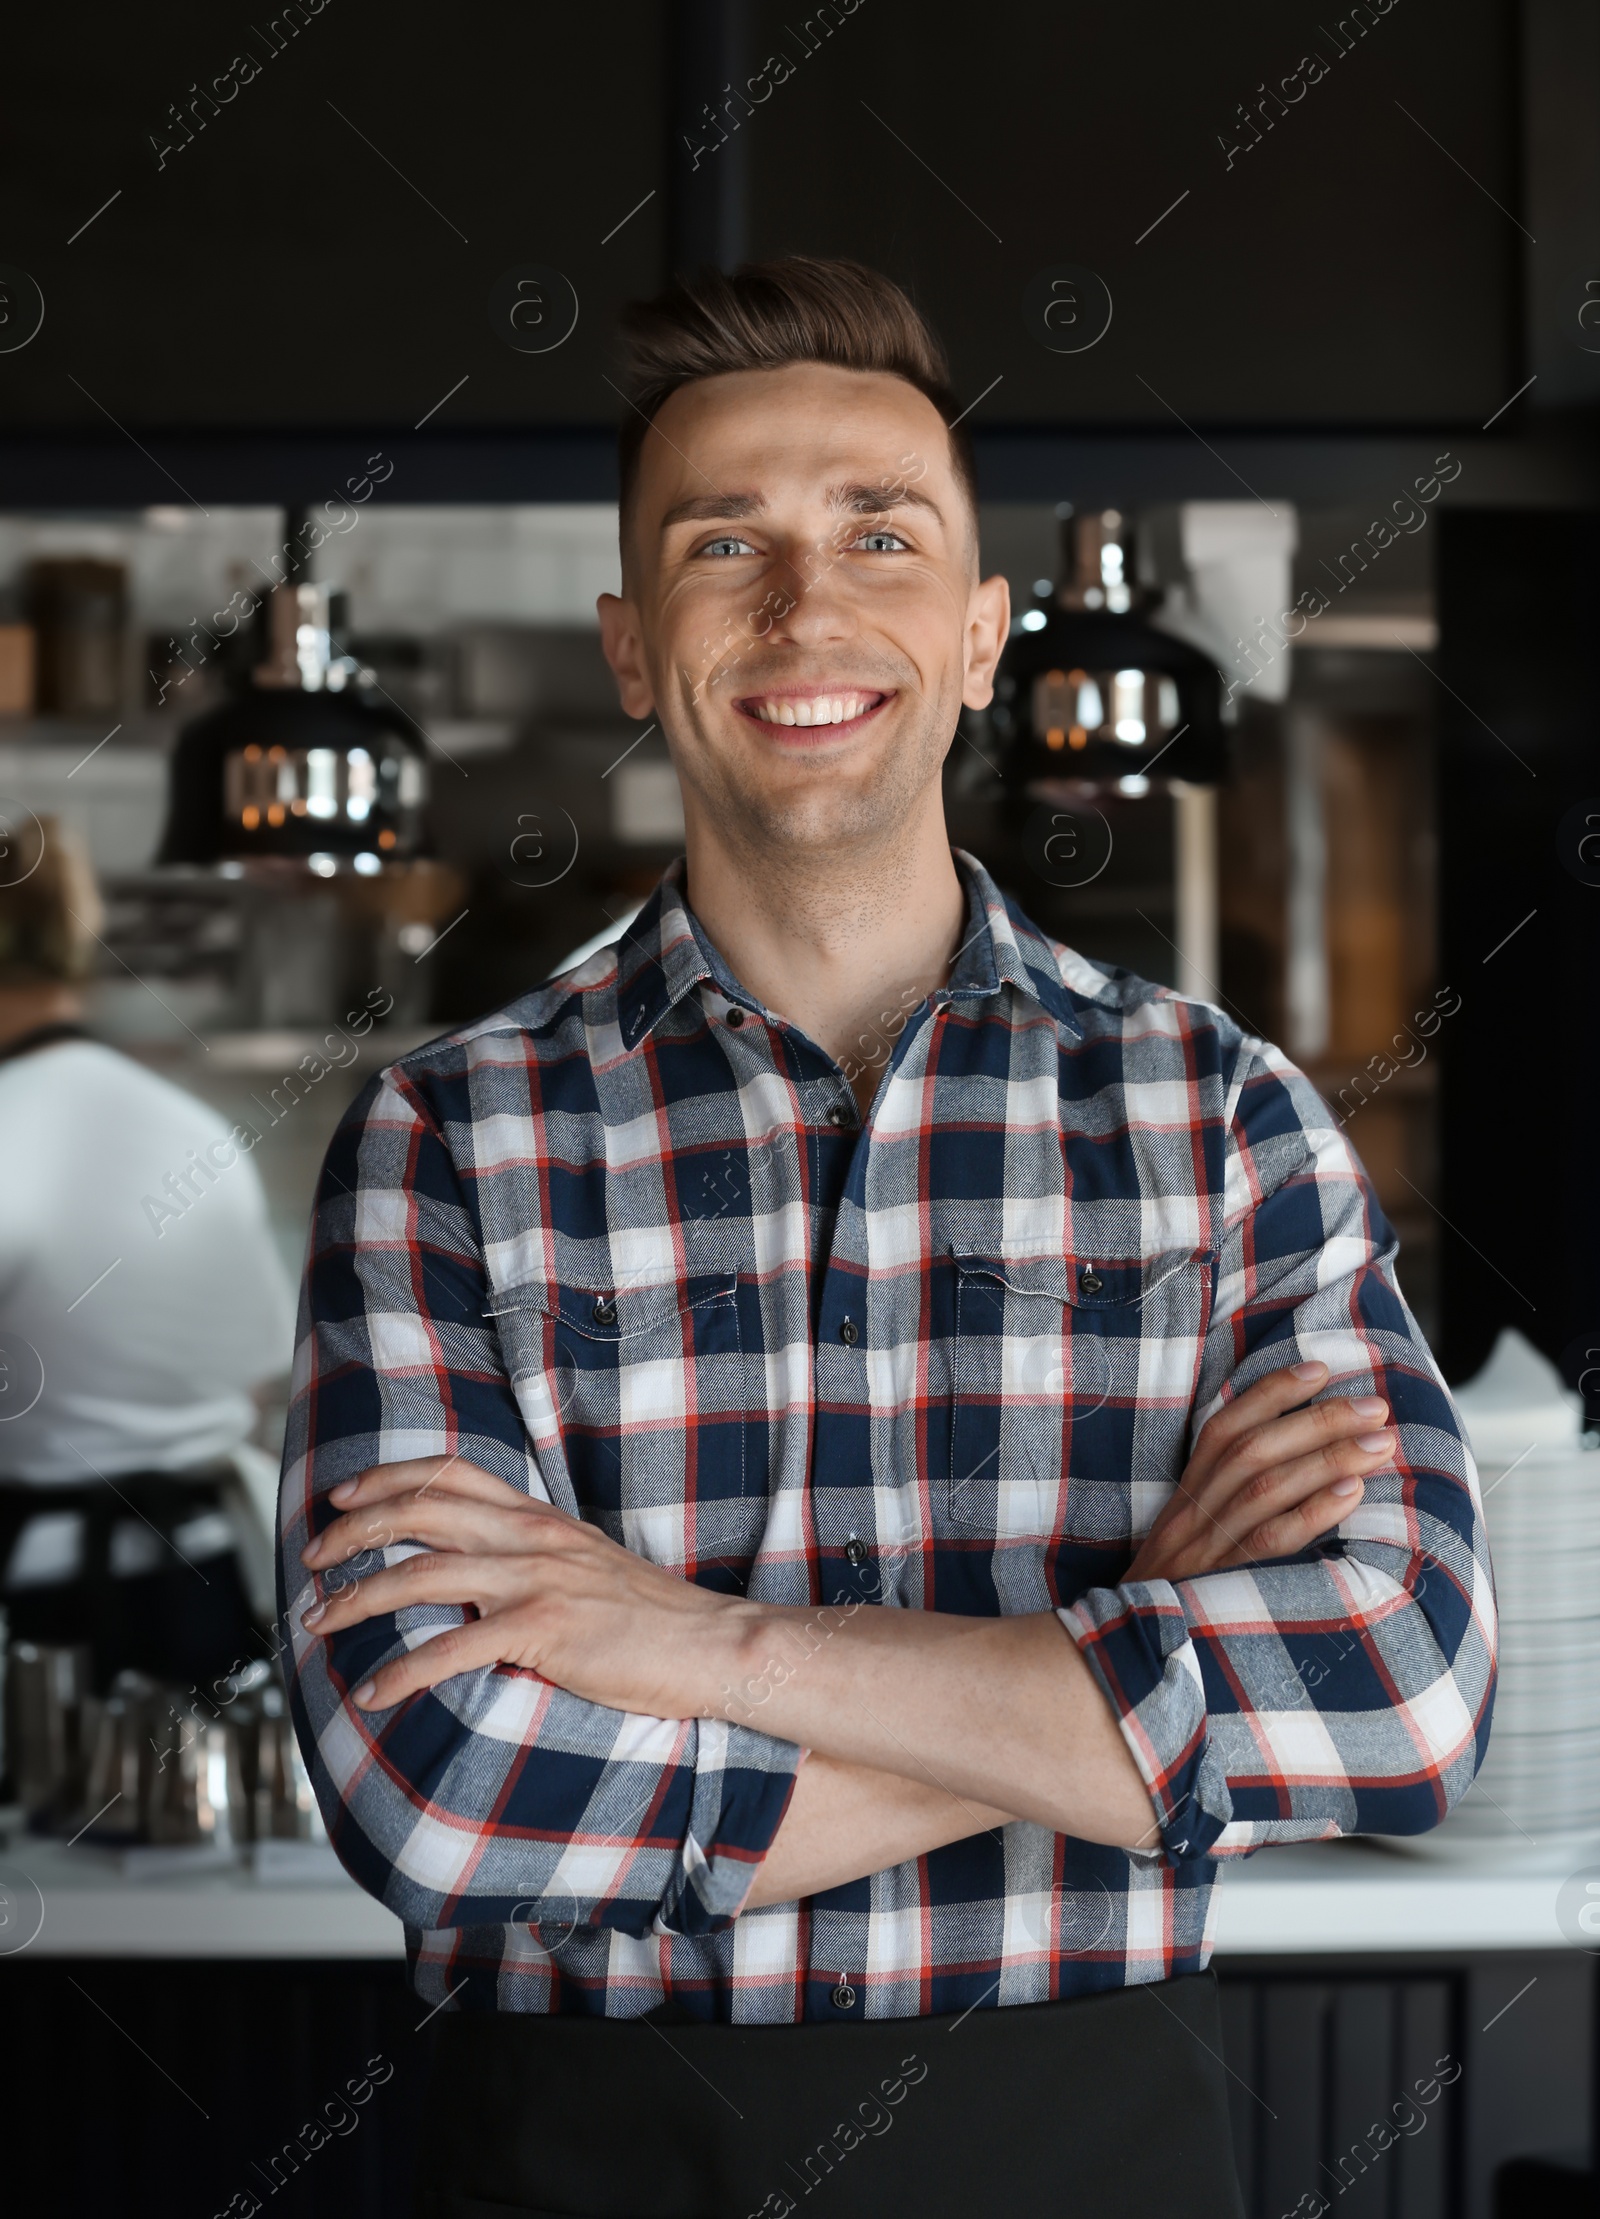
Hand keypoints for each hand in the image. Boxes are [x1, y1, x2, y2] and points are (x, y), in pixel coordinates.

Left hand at [298, 1455, 749, 1715]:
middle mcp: (531, 1537)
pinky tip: (373, 1693)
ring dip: (357, 1598)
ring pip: (422, 1573)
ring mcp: (537, 1580)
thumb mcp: (585, 1565)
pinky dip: (403, 1671)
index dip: (388, 1478)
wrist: (711, 1646)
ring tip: (318, 1624)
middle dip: (352, 1532)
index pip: (451, 1474)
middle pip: (420, 1511)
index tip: (343, 1497)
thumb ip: (531, 1557)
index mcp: (538, 1519)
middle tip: (311, 1561)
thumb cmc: (651, 1619)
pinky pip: (454, 1648)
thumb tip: (474, 1573)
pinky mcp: (546, 1631)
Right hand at [1125, 1361, 1391, 1582]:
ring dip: (1328, 1458)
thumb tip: (1296, 1455)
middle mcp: (1194, 1511)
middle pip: (1254, 1448)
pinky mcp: (1224, 1583)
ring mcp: (1207, 1547)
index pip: (1225, 1426)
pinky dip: (1313, 1512)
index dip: (1271, 1392)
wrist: (1129, 1646)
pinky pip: (1270, 1541)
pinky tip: (1353, 1493)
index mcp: (1187, 1492)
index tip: (1320, 1369)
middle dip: (1318, 1420)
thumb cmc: (1178, 1587)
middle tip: (1375, 1407)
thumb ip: (1228, 1495)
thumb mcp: (1190, 1533)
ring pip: (1266, 1487)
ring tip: (1380, 1444)